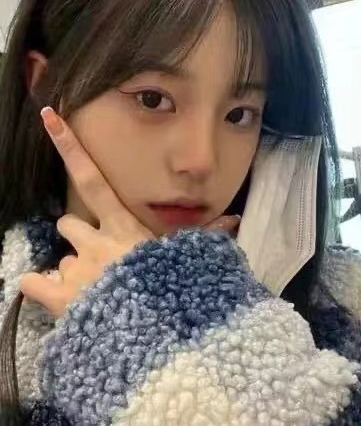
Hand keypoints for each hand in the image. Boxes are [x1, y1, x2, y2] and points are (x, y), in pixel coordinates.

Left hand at [20, 107, 238, 317]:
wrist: (152, 337)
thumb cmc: (171, 290)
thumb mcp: (188, 259)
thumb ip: (207, 236)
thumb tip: (235, 218)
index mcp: (123, 227)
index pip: (93, 180)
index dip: (70, 148)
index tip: (49, 117)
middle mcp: (93, 241)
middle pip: (70, 222)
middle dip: (80, 234)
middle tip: (97, 254)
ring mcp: (73, 268)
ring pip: (61, 256)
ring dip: (74, 268)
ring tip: (95, 289)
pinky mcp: (57, 295)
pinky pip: (32, 280)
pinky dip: (41, 286)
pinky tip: (57, 296)